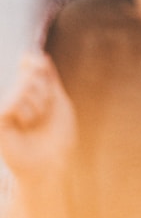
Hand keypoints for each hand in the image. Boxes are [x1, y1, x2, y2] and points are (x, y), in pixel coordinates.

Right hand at [0, 52, 76, 180]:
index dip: (36, 62)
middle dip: (45, 91)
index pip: (30, 63)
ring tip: (35, 122)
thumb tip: (40, 55)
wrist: (52, 162)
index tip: (41, 68)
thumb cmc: (56, 134)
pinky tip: (24, 125)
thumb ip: (48, 77)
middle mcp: (15, 96)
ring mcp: (5, 107)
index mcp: (30, 90)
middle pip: (31, 73)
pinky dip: (24, 112)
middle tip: (44, 111)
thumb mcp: (57, 100)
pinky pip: (9, 103)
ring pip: (23, 87)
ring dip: (38, 105)